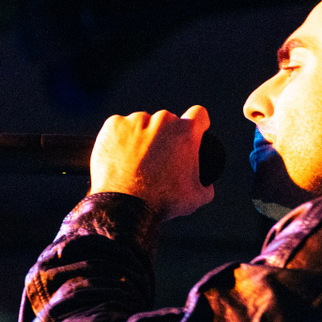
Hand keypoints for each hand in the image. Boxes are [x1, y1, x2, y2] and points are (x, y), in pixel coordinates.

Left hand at [89, 106, 213, 220]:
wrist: (125, 207)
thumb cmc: (162, 203)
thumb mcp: (195, 198)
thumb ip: (206, 186)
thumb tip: (207, 184)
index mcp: (186, 132)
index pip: (198, 114)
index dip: (196, 124)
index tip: (190, 133)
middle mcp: (163, 120)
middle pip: (167, 121)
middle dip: (165, 135)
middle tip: (157, 159)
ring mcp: (136, 120)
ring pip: (142, 123)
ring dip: (141, 136)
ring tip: (135, 163)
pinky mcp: (114, 125)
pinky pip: (120, 127)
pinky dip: (120, 139)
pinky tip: (120, 158)